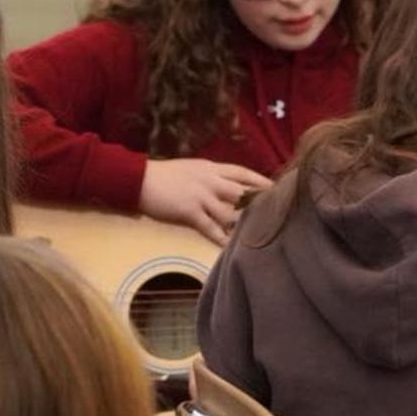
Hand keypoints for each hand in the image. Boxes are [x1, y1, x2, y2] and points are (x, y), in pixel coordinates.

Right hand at [138, 158, 273, 244]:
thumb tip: (224, 184)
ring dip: (244, 222)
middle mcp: (210, 181)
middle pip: (242, 192)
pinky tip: (232, 247)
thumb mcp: (191, 169)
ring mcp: (201, 197)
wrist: (139, 179)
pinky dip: (222, 238)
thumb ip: (209, 175)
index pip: (242, 172)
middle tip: (278, 213)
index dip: (260, 180)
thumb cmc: (163, 175)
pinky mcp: (190, 212)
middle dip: (259, 203)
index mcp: (210, 168)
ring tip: (259, 233)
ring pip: (230, 211)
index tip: (276, 188)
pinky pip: (210, 227)